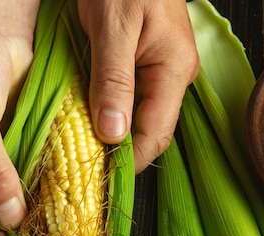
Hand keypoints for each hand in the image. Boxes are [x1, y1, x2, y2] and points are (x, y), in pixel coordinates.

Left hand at [78, 0, 199, 172]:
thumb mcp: (112, 27)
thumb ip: (114, 80)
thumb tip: (113, 134)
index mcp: (174, 69)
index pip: (155, 133)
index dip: (129, 161)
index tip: (99, 180)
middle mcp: (176, 75)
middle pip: (151, 130)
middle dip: (122, 154)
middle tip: (88, 174)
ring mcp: (165, 69)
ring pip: (142, 117)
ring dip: (117, 138)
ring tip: (87, 157)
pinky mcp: (150, 63)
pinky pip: (135, 100)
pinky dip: (114, 116)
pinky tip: (93, 125)